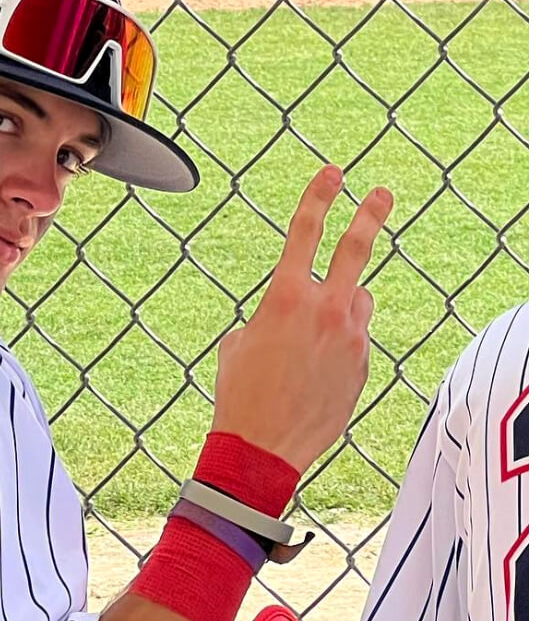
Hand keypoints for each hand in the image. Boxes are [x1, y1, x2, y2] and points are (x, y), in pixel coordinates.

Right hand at [211, 165, 392, 472]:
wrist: (261, 447)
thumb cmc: (239, 393)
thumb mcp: (238, 344)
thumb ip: (269, 318)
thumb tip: (286, 319)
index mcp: (286, 298)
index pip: (306, 231)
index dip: (319, 197)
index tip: (333, 173)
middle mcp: (325, 310)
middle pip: (356, 249)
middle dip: (370, 215)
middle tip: (381, 194)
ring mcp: (351, 339)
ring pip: (359, 301)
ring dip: (345, 303)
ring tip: (316, 334)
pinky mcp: (363, 366)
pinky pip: (357, 340)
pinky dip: (341, 345)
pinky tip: (315, 374)